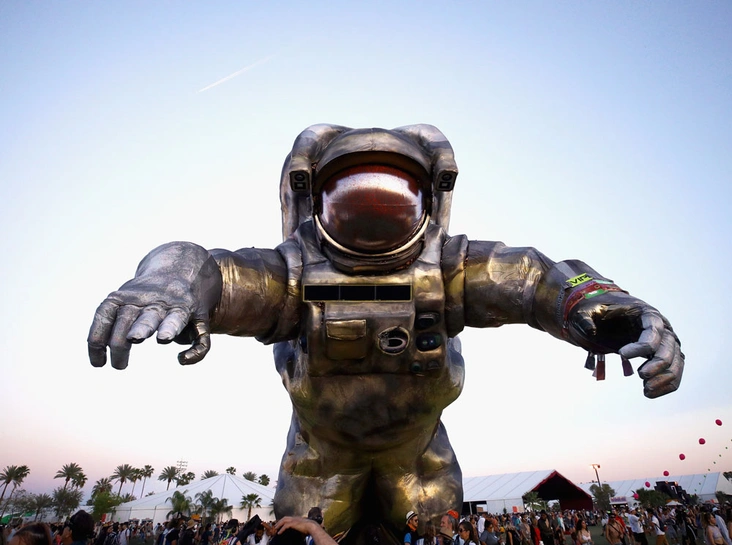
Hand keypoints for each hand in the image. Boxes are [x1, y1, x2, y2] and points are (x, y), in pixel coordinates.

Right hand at [87, 242, 221, 368]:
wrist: (178, 268)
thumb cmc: (189, 305)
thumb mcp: (202, 321)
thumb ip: (200, 346)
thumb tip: (181, 361)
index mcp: (182, 306)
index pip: (176, 317)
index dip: (169, 328)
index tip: (164, 339)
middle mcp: (158, 300)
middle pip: (147, 316)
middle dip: (139, 328)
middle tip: (133, 340)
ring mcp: (137, 296)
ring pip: (123, 317)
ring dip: (116, 342)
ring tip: (117, 366)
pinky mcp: (119, 295)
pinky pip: (103, 315)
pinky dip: (97, 336)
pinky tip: (97, 357)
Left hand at [273, 518, 328, 541]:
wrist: (312, 526)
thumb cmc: (310, 528)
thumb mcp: (304, 526)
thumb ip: (301, 527)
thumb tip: (301, 531)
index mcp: (297, 518)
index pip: (288, 518)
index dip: (283, 520)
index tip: (280, 524)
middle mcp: (295, 518)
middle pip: (285, 518)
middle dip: (279, 521)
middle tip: (276, 526)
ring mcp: (294, 520)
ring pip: (284, 520)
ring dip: (279, 524)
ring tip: (275, 529)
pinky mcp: (293, 523)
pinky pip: (285, 526)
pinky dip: (281, 529)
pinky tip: (279, 533)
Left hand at [566, 291, 683, 397]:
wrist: (608, 315)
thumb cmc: (600, 310)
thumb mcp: (587, 310)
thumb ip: (585, 318)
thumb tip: (589, 330)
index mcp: (647, 313)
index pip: (653, 330)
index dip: (642, 345)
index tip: (622, 354)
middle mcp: (662, 327)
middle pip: (669, 347)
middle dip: (658, 364)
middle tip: (640, 375)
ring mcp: (665, 342)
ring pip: (676, 362)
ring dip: (665, 378)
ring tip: (646, 391)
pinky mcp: (663, 355)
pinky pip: (673, 371)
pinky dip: (666, 384)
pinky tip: (649, 393)